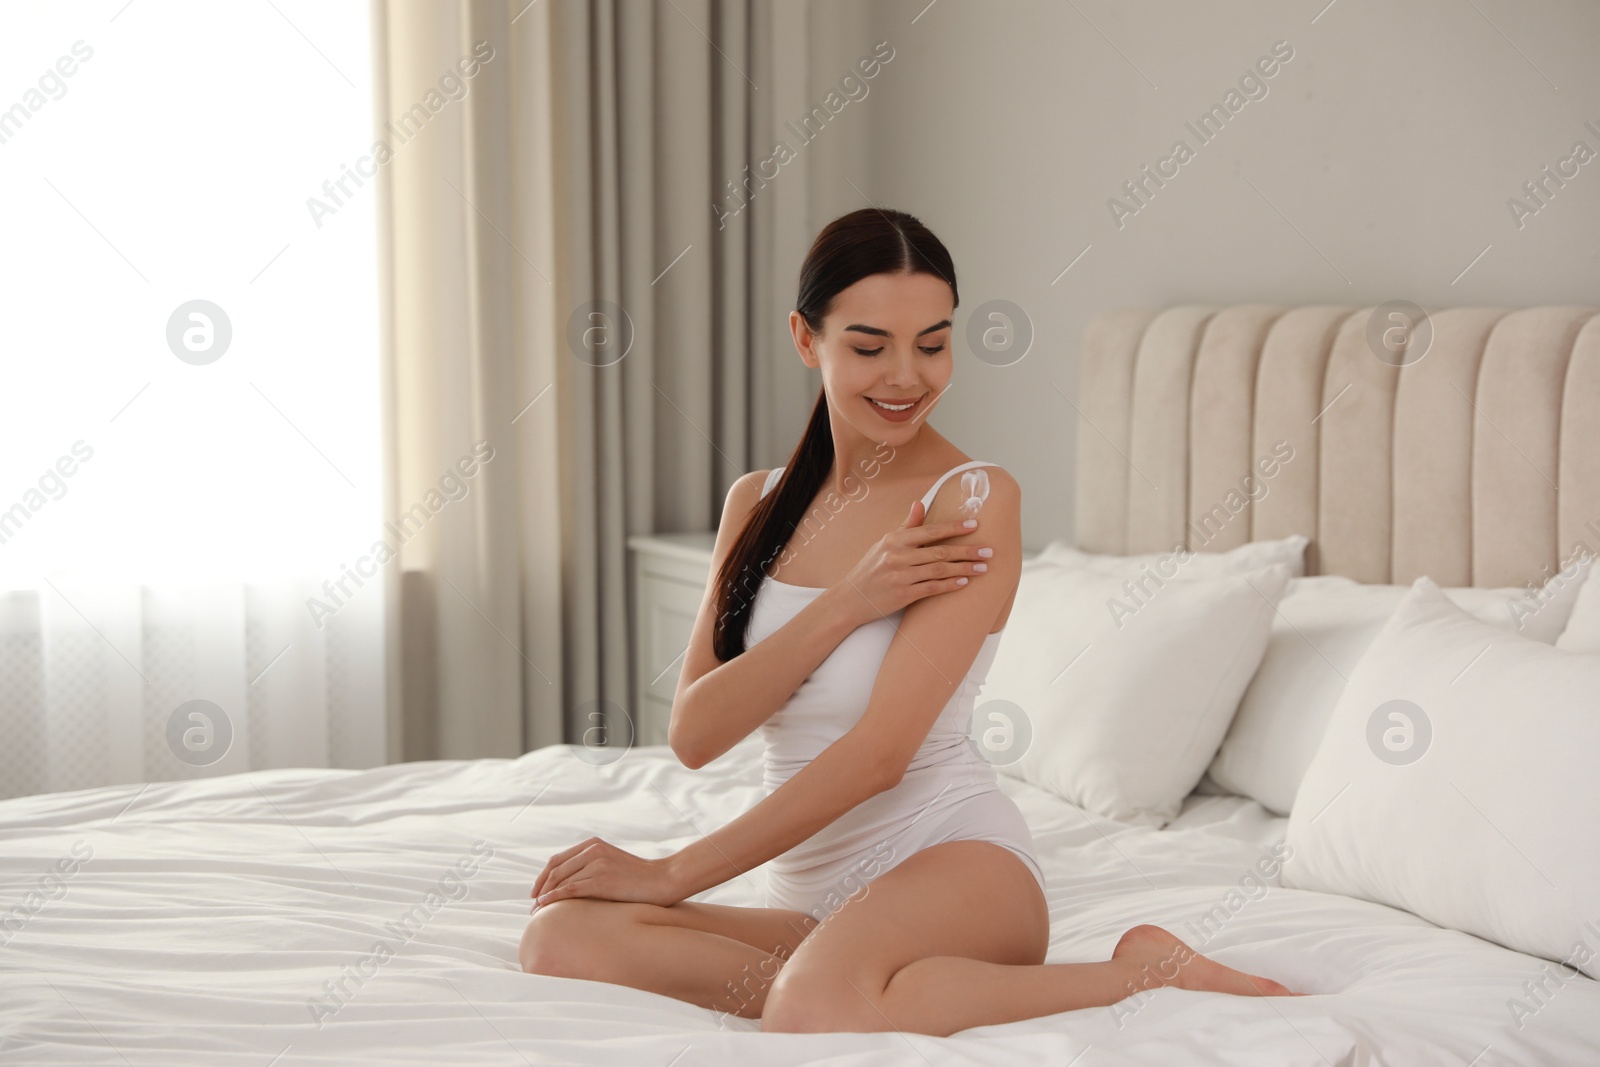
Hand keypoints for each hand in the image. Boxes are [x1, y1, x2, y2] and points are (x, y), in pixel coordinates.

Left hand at [530, 836, 681, 911]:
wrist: (662, 880)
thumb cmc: (638, 878)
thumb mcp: (612, 863)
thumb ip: (592, 866)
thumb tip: (570, 883)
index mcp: (593, 844)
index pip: (558, 859)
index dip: (542, 876)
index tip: (535, 892)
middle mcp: (593, 850)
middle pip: (555, 868)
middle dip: (540, 887)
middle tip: (532, 905)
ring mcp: (597, 863)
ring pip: (560, 879)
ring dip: (543, 896)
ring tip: (536, 911)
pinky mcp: (601, 880)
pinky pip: (569, 889)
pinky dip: (553, 898)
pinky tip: (544, 906)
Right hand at [831, 500, 990, 627]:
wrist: (851, 597)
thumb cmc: (871, 568)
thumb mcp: (885, 543)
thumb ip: (906, 525)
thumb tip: (920, 503)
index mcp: (895, 539)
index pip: (930, 530)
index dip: (954, 527)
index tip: (974, 525)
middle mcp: (898, 556)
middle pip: (940, 552)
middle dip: (967, 551)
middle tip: (988, 551)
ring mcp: (900, 576)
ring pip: (939, 570)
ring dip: (964, 569)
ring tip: (983, 568)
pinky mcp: (903, 595)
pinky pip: (932, 588)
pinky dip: (950, 585)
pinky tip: (964, 582)